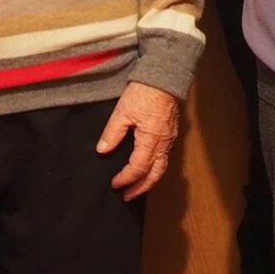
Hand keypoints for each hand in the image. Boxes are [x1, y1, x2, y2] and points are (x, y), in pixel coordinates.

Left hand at [99, 82, 181, 200]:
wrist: (165, 77)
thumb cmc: (144, 92)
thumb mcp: (122, 111)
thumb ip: (112, 133)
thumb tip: (103, 151)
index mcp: (151, 139)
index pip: (138, 167)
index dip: (126, 178)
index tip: (115, 184)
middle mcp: (163, 143)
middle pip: (155, 174)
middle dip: (141, 187)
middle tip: (128, 196)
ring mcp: (170, 138)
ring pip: (162, 167)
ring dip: (149, 179)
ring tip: (137, 186)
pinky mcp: (171, 133)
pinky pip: (165, 157)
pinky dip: (155, 167)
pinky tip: (147, 166)